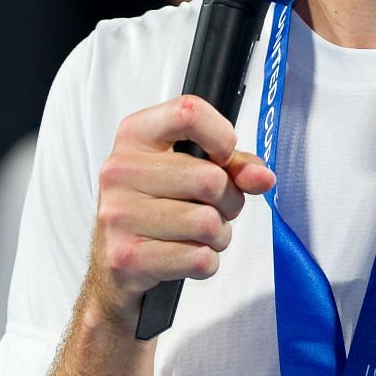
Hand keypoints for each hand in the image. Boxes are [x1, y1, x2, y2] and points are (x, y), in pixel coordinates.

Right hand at [88, 95, 274, 323]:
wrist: (114, 259)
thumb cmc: (154, 205)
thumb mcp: (188, 170)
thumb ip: (232, 165)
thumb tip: (262, 177)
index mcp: (134, 136)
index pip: (188, 113)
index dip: (222, 137)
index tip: (223, 157)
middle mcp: (120, 170)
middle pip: (210, 179)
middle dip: (228, 201)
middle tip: (214, 208)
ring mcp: (119, 214)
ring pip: (208, 223)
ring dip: (218, 235)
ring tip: (197, 234)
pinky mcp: (126, 256)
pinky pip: (199, 259)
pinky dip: (205, 262)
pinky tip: (185, 254)